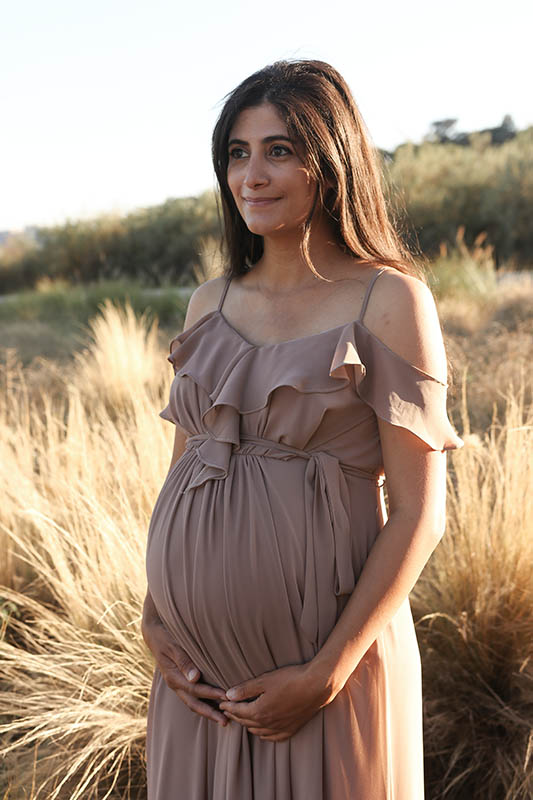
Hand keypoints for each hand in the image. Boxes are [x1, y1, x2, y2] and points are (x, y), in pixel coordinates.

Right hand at [142, 616, 227, 726]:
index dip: (210, 694)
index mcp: (173, 677)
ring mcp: (178, 684)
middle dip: (210, 713)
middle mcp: (175, 684)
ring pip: (193, 702)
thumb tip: (195, 678)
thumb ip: (184, 661)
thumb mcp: (173, 646)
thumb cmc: (165, 636)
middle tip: (226, 721)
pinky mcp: (181, 681)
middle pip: (194, 703)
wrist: (154, 633)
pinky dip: (204, 702)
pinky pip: (193, 696)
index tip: (225, 697)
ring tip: (223, 719)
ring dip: (208, 711)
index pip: (194, 689)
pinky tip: (215, 705)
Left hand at [219, 662, 334, 741]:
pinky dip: (264, 734)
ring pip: (257, 731)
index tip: (221, 702)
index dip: (228, 706)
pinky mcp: (291, 729)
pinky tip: (262, 729)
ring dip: (248, 724)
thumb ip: (245, 690)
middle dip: (235, 715)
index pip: (238, 711)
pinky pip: (272, 737)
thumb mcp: (264, 681)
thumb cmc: (290, 679)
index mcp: (259, 712)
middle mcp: (268, 724)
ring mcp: (280, 728)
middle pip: (246, 722)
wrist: (316, 686)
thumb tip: (228, 695)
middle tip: (228, 709)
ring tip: (242, 717)